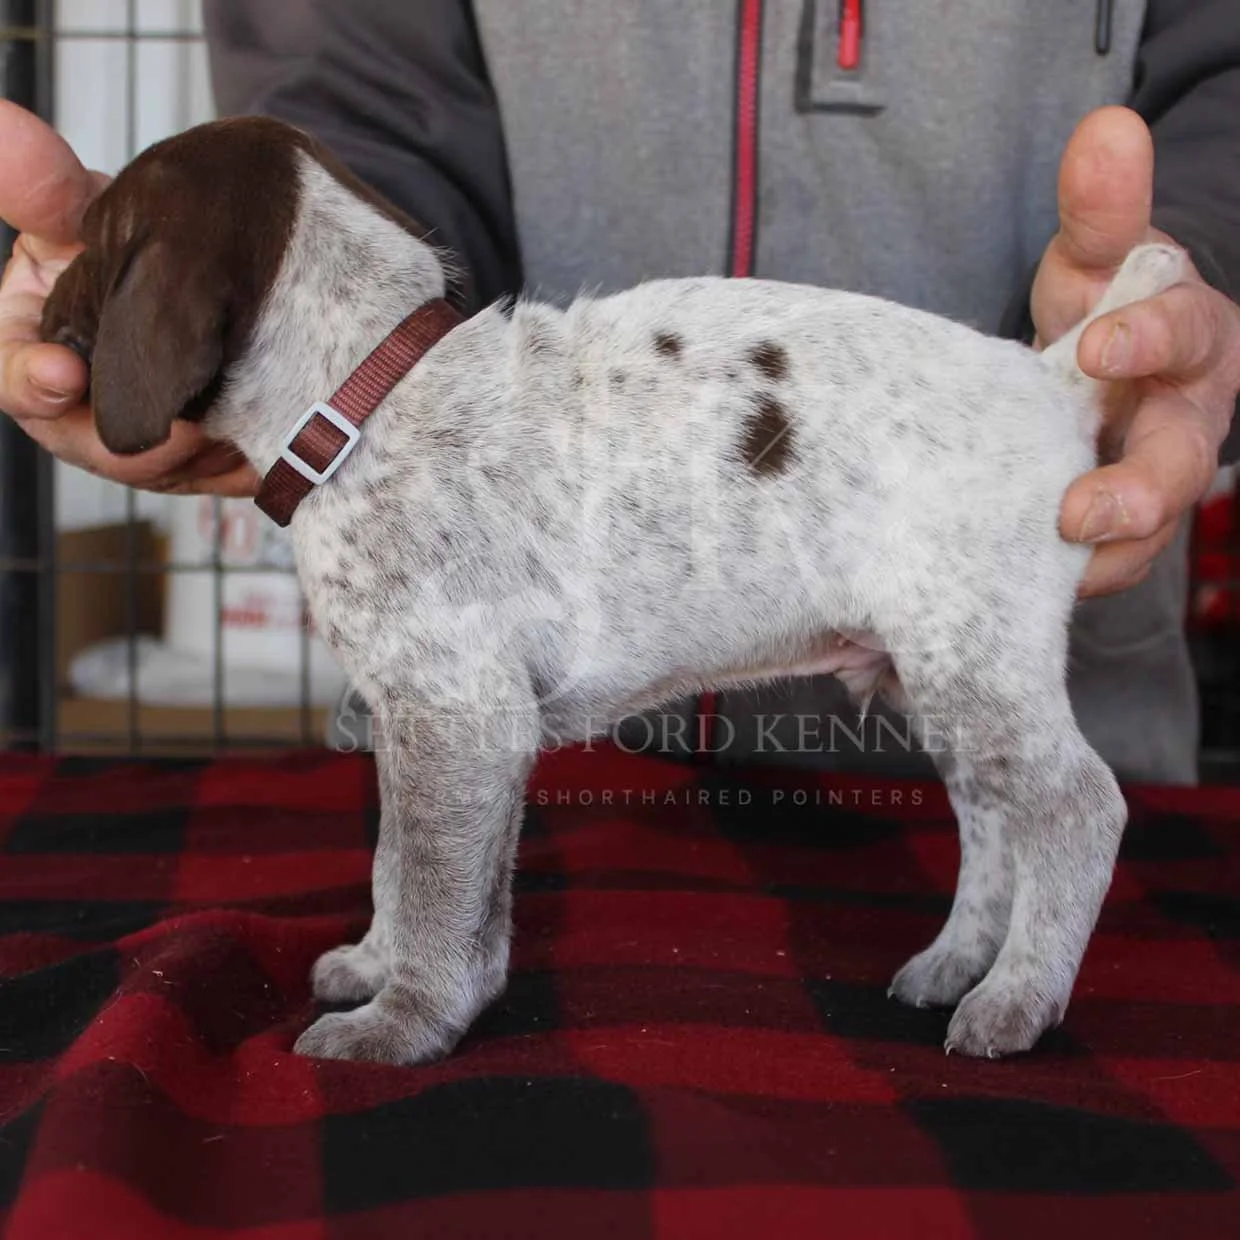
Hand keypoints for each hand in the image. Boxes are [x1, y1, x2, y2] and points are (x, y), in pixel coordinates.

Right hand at [0, 101, 257, 495]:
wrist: (208, 272)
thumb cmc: (127, 248)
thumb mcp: (80, 210)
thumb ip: (42, 187)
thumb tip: (4, 125)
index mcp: (34, 352)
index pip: (18, 381)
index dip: (33, 383)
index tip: (62, 375)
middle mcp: (81, 408)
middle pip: (97, 446)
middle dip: (142, 440)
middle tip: (188, 420)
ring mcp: (137, 441)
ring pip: (162, 468)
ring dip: (198, 447)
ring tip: (230, 415)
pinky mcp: (193, 461)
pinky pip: (215, 476)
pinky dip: (237, 459)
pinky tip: (256, 438)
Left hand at [1032, 105, 1239, 597]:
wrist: (1102, 370)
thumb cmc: (1104, 307)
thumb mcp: (1098, 254)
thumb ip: (1102, 206)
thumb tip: (1104, 128)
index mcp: (1191, 341)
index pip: (1185, 335)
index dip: (1150, 339)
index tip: (1098, 345)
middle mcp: (1183, 421)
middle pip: (1181, 464)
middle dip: (1137, 492)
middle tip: (1079, 513)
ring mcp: (1150, 484)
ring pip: (1143, 533)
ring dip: (1099, 557)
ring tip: (1041, 571)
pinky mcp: (1110, 531)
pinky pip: (1097, 563)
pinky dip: (1061, 577)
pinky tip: (1009, 584)